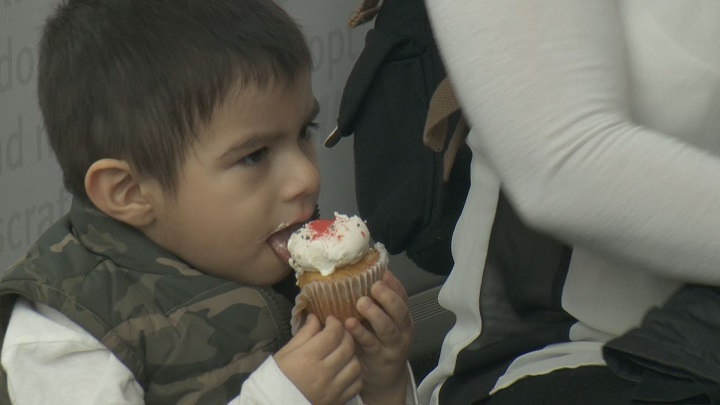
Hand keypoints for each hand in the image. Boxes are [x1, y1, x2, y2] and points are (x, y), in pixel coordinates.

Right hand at [274, 314, 361, 404]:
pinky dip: (355, 375)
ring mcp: (332, 389)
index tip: (331, 320)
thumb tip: (315, 318)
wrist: (274, 404)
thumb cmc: (278, 377)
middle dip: (346, 335)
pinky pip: (356, 385)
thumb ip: (304, 334)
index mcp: (308, 358)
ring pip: (355, 365)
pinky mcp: (338, 401)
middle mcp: (323, 373)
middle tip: (339, 333)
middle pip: (347, 347)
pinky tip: (346, 369)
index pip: (332, 334)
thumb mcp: (285, 353)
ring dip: (352, 355)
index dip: (335, 323)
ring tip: (343, 352)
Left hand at [345, 271, 413, 404]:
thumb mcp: (381, 324)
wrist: (384, 381)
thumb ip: (375, 306)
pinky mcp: (380, 359)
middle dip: (387, 297)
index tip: (383, 274)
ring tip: (361, 303)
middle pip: (400, 311)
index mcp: (402, 317)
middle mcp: (402, 330)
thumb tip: (355, 279)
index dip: (394, 285)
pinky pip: (371, 344)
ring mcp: (393, 345)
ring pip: (388, 328)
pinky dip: (360, 333)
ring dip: (375, 314)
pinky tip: (349, 324)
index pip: (403, 297)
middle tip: (374, 286)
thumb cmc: (378, 344)